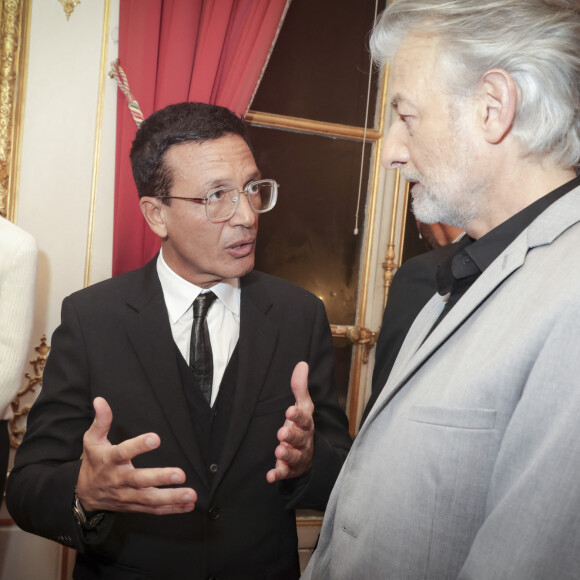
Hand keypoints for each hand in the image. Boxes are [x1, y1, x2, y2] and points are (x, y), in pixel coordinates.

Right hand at [75, 397, 196, 514]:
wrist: (84, 495)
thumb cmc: (94, 462)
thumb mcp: (92, 440)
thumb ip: (101, 421)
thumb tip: (100, 400)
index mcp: (110, 460)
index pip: (124, 452)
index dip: (138, 446)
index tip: (155, 438)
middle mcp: (120, 480)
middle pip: (140, 480)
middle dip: (161, 478)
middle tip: (181, 474)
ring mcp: (128, 495)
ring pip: (150, 499)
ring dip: (172, 498)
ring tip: (191, 495)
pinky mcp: (134, 506)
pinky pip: (153, 510)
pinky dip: (171, 510)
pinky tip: (188, 506)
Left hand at [266, 362, 314, 482]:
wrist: (310, 455)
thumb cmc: (302, 426)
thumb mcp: (302, 406)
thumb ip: (300, 387)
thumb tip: (301, 364)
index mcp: (306, 424)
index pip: (305, 418)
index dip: (298, 415)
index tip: (289, 410)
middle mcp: (304, 441)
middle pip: (300, 438)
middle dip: (292, 436)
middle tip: (282, 432)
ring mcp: (299, 456)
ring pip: (295, 456)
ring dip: (287, 454)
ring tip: (278, 451)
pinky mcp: (291, 470)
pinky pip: (285, 473)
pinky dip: (279, 474)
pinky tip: (270, 476)